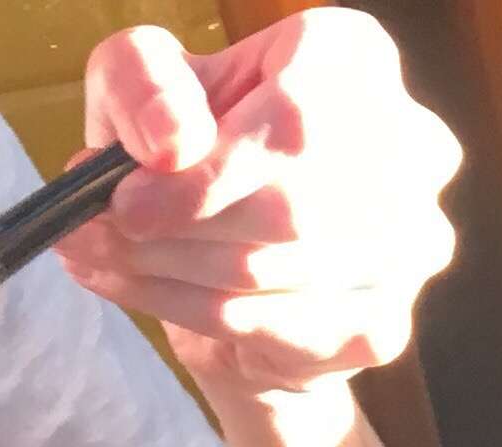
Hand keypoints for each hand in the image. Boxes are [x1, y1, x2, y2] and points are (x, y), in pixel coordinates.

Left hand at [58, 12, 459, 401]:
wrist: (239, 246)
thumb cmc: (194, 141)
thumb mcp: (143, 81)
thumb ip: (143, 80)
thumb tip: (173, 143)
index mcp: (356, 62)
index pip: (297, 124)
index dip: (208, 176)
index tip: (125, 202)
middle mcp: (411, 151)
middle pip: (289, 209)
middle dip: (175, 230)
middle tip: (90, 233)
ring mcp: (410, 247)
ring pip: (275, 273)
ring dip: (169, 273)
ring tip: (99, 256)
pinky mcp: (384, 324)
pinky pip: (279, 328)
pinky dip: (193, 316)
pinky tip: (141, 290)